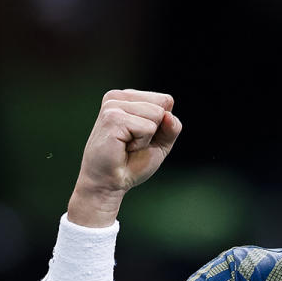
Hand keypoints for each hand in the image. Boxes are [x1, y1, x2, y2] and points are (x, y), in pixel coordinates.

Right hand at [68, 89, 182, 226]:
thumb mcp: (161, 142)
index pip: (166, 100)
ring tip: (127, 145)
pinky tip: (124, 147)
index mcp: (128, 98)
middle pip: (162, 106)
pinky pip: (147, 128)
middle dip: (155, 131)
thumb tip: (168, 115)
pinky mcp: (112, 118)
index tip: (141, 136)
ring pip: (157, 114)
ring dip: (147, 138)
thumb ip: (172, 127)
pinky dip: (141, 143)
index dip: (162, 125)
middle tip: (133, 143)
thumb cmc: (132, 162)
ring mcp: (113, 106)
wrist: (110, 183)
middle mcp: (117, 97)